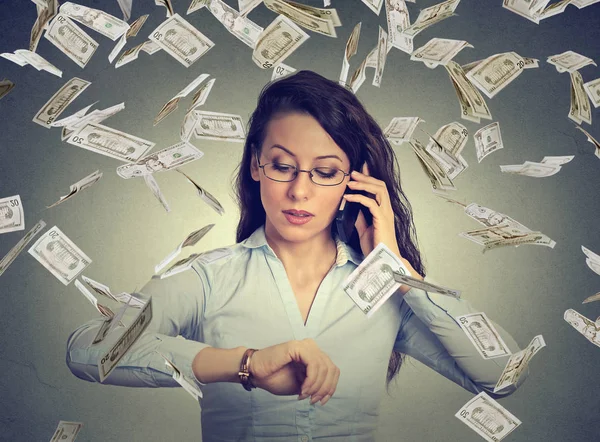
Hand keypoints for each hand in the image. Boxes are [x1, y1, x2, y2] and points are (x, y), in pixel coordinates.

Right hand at [249, 339, 339, 404]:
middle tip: (312, 400)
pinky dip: (311, 379)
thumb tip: (328, 390)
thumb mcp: (301, 384)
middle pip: (331, 369)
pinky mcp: (297, 347)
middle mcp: (312, 348)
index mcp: (314, 356)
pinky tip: (303, 388)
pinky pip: (313, 364)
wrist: (256, 373)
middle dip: (324, 389)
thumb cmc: (275, 378)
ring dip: (316, 386)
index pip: (333, 370)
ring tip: (304, 395)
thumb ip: (316, 384)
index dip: (330, 388)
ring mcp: (305, 346)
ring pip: (324, 368)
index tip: (321, 401)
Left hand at [342, 162, 422, 282]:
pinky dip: (358, 198)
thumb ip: (361, 218)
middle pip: (380, 185)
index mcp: (384, 211)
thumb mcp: (364, 229)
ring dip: (363, 184)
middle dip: (366, 177)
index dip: (370, 178)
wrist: (383, 260)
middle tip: (353, 173)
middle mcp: (386, 210)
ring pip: (378, 190)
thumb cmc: (376, 247)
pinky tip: (348, 197)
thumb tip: (352, 208)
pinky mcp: (381, 220)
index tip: (360, 170)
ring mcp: (385, 214)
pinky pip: (370, 203)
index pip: (379, 189)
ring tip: (350, 182)